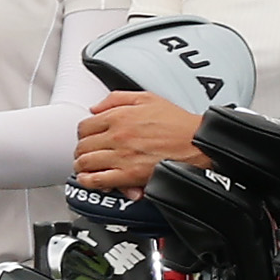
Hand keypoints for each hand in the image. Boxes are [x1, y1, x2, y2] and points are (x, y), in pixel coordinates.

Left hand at [71, 90, 208, 189]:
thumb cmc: (179, 124)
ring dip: (83, 167)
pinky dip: (89, 181)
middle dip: (81, 152)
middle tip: (87, 155)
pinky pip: (98, 180)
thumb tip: (96, 107)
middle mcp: (117, 135)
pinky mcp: (129, 174)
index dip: (83, 135)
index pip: (84, 126)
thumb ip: (117, 98)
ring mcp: (122, 156)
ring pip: (85, 163)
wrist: (198, 143)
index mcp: (119, 116)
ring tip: (87, 168)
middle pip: (82, 146)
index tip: (88, 139)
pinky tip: (92, 180)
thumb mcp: (147, 98)